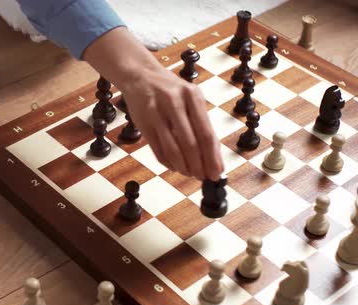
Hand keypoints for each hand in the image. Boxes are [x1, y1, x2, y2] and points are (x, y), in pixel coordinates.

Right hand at [120, 66, 223, 180]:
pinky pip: (157, 148)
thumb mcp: (189, 98)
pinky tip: (174, 166)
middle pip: (190, 142)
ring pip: (172, 148)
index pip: (206, 133)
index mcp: (192, 96)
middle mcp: (174, 102)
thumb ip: (200, 123)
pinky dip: (167, 161)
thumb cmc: (170, 91)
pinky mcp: (143, 121)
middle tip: (202, 177)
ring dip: (182, 166)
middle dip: (198, 165)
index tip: (217, 173)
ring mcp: (156, 112)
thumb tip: (213, 156)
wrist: (140, 75)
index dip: (212, 157)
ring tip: (188, 173)